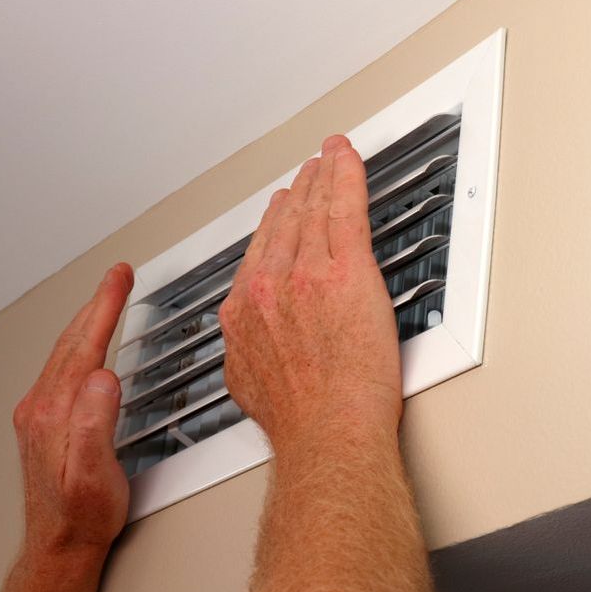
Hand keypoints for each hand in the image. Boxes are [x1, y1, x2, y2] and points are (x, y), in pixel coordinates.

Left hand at [12, 263, 133, 561]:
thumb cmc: (83, 517)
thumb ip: (96, 423)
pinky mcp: (40, 422)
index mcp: (57, 412)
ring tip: (105, 299)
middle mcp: (41, 407)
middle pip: (72, 341)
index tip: (120, 278)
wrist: (59, 547)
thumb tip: (102, 377)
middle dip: (97, 302)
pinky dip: (77, 344)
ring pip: (64, 352)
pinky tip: (85, 345)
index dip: (105, 307)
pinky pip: (60, 368)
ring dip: (86, 321)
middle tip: (118, 275)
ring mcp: (37, 413)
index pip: (85, 344)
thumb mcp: (97, 474)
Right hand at [218, 135, 402, 459]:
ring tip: (328, 159)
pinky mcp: (346, 270)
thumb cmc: (301, 423)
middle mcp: (269, 285)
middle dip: (298, 193)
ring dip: (321, 176)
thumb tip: (254, 350)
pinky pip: (345, 208)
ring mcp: (307, 273)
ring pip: (314, 210)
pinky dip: (345, 175)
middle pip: (284, 224)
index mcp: (244, 311)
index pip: (260, 252)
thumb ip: (249, 352)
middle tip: (308, 173)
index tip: (281, 210)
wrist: (327, 433)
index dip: (273, 224)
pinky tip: (346, 158)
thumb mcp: (250, 385)